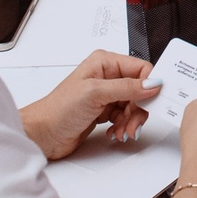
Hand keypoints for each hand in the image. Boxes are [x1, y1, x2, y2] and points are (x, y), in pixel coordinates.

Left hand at [22, 50, 161, 161]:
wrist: (43, 134)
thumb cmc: (59, 109)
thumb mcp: (95, 93)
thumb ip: (126, 88)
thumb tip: (153, 83)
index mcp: (104, 62)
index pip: (140, 68)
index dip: (149, 85)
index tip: (152, 102)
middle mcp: (107, 76)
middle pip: (140, 90)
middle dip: (139, 109)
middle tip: (133, 123)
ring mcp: (106, 94)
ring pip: (135, 105)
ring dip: (131, 121)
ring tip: (122, 131)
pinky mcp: (104, 110)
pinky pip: (125, 116)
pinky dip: (124, 126)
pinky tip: (115, 132)